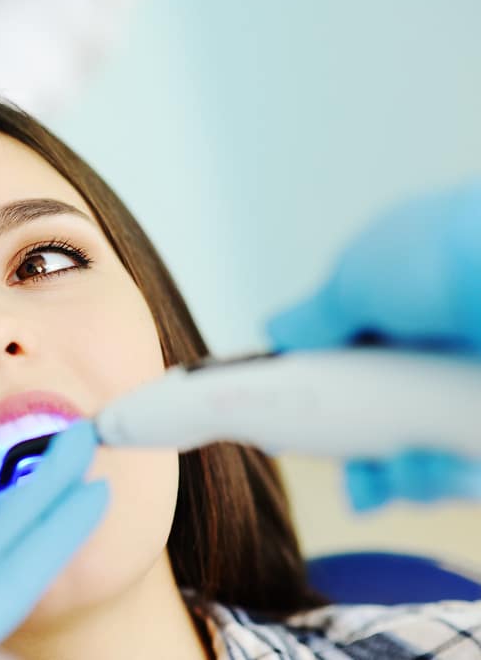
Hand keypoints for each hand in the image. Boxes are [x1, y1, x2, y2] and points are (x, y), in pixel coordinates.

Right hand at [267, 181, 480, 509]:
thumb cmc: (447, 257)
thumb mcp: (357, 276)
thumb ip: (315, 315)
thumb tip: (277, 330)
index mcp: (404, 308)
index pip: (353, 364)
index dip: (322, 397)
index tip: (295, 423)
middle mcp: (440, 350)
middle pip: (383, 418)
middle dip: (355, 455)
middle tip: (346, 475)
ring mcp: (469, 391)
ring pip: (419, 455)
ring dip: (390, 477)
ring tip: (380, 480)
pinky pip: (459, 473)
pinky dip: (434, 481)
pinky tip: (424, 473)